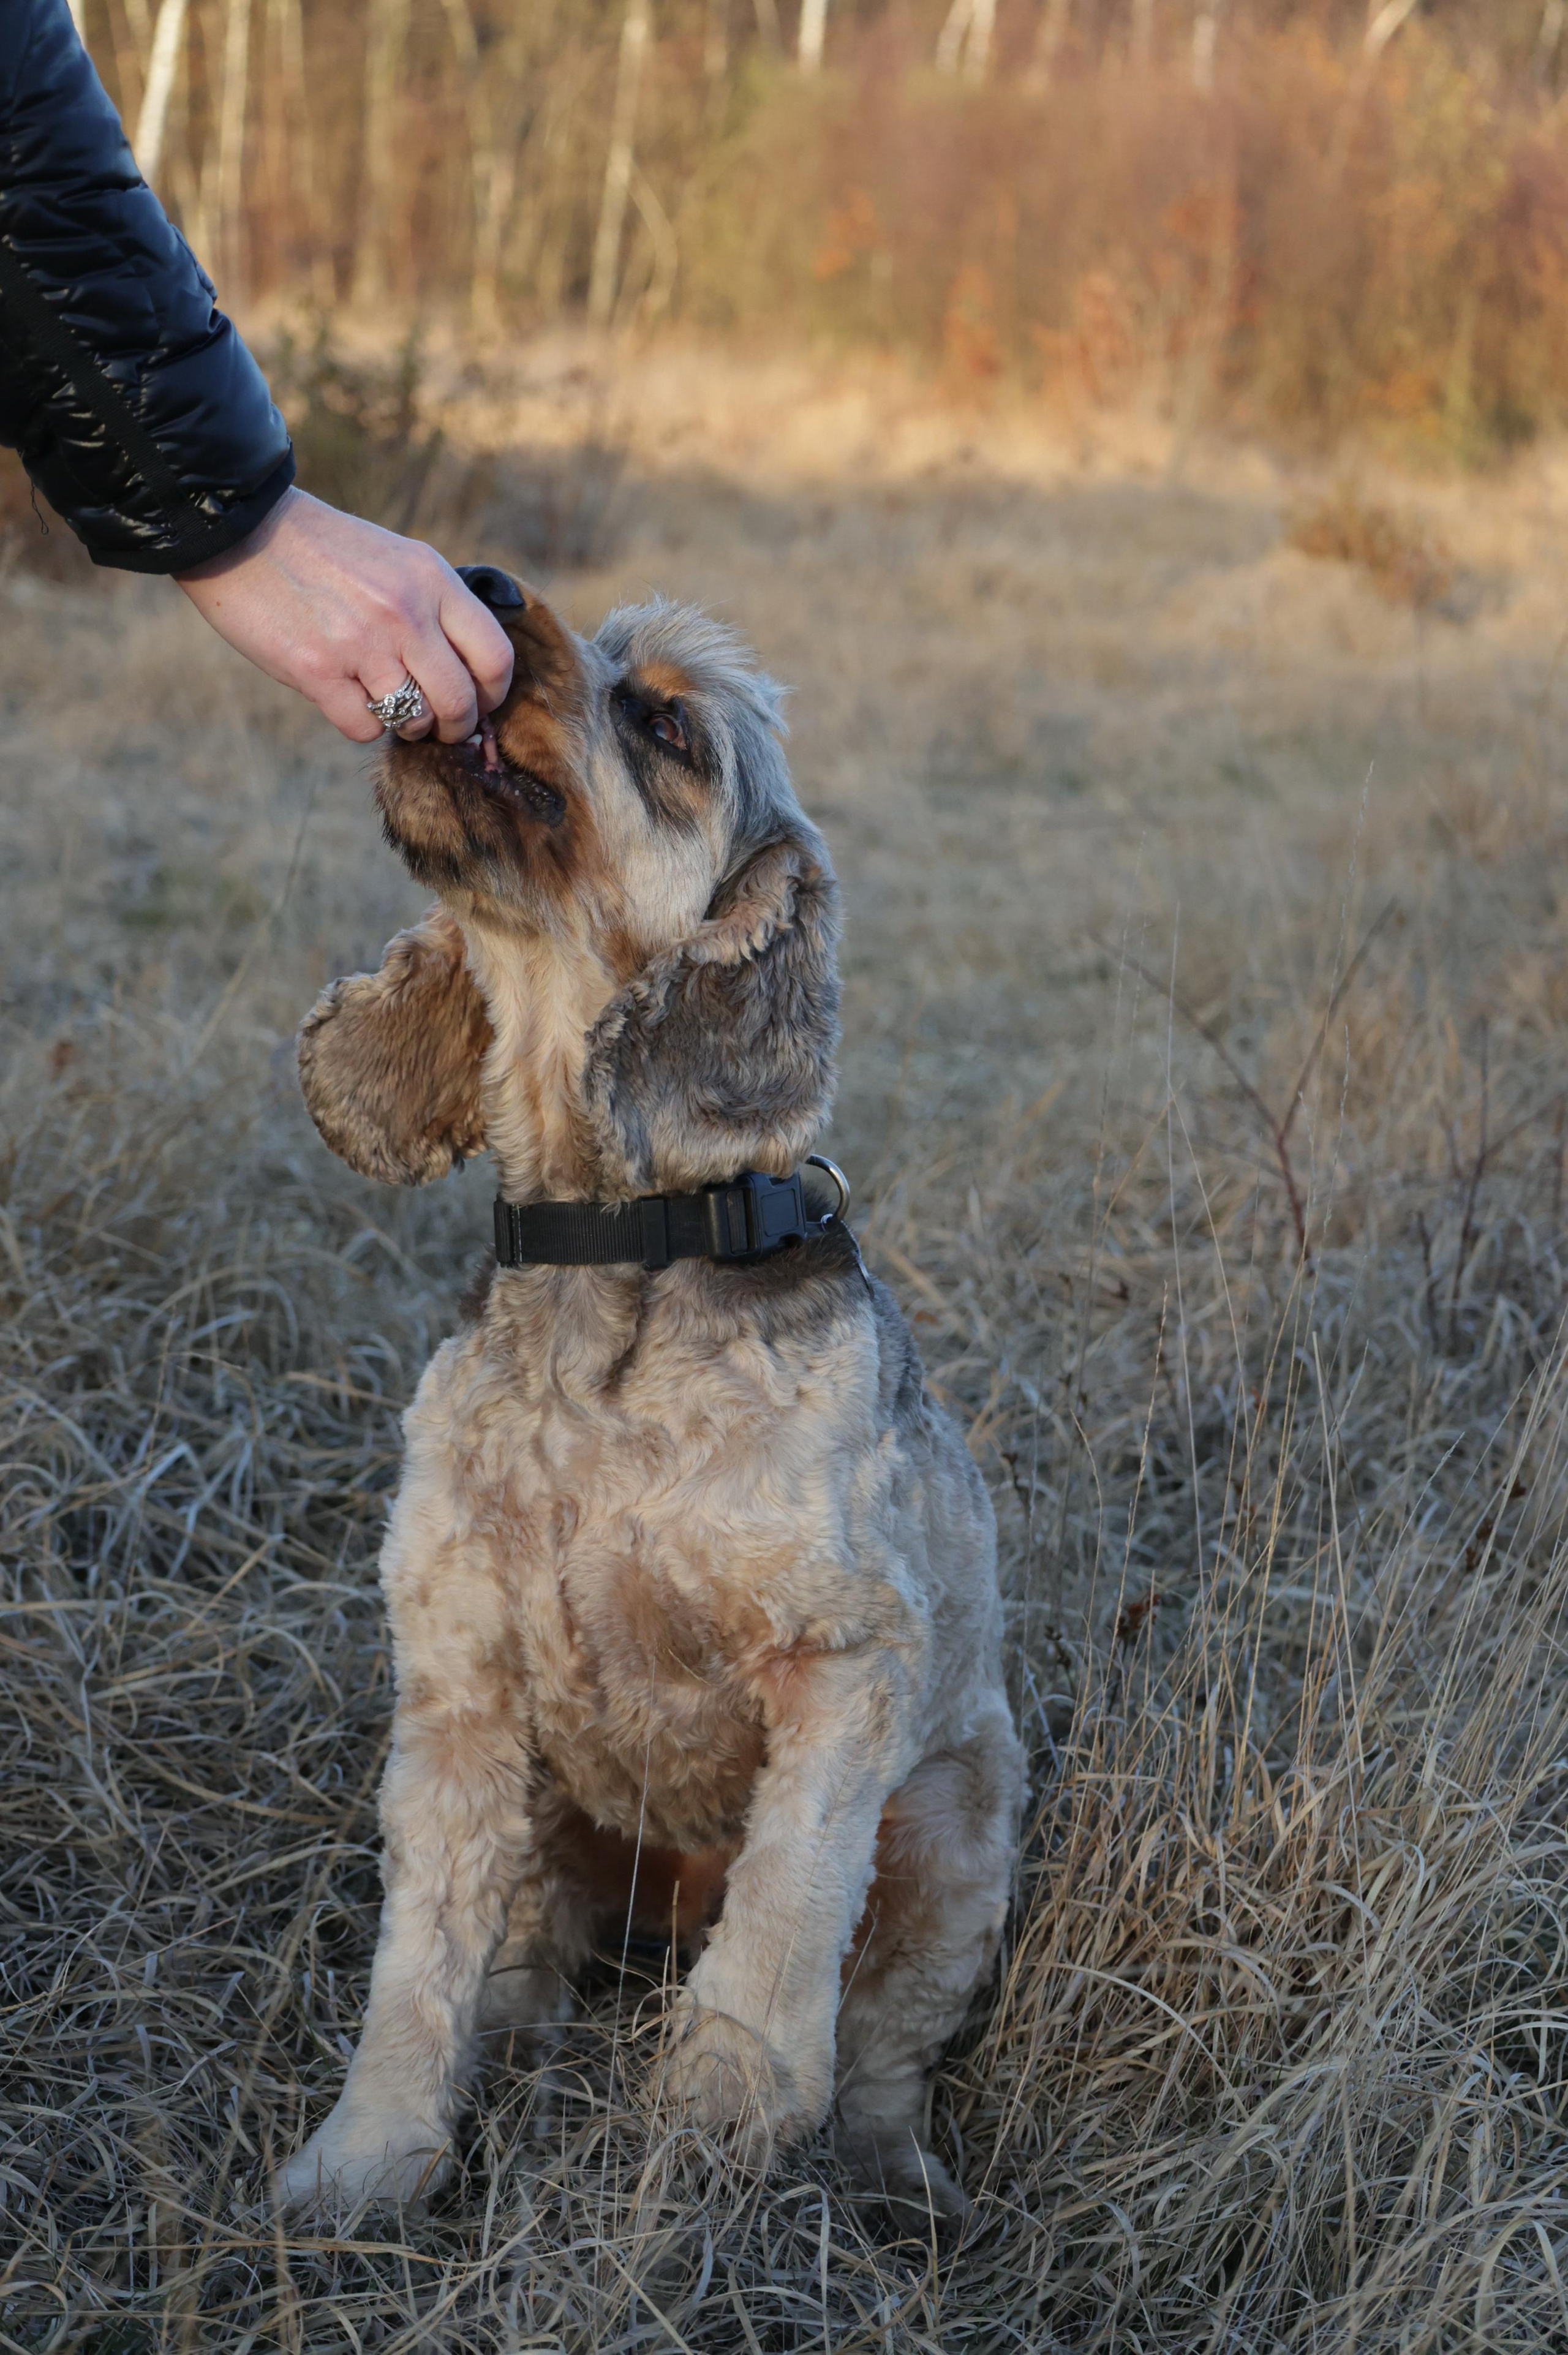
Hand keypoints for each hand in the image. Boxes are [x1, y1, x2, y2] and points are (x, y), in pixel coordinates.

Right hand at [174, 487, 513, 743]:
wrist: (242, 531)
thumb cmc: (324, 551)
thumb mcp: (397, 559)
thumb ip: (435, 607)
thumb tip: (470, 671)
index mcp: (431, 579)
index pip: (495, 656)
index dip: (494, 693)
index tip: (482, 702)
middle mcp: (403, 612)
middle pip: (460, 701)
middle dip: (457, 726)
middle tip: (442, 725)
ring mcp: (360, 644)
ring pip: (415, 721)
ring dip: (407, 726)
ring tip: (389, 705)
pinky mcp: (316, 671)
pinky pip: (364, 729)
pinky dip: (360, 724)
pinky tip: (346, 696)